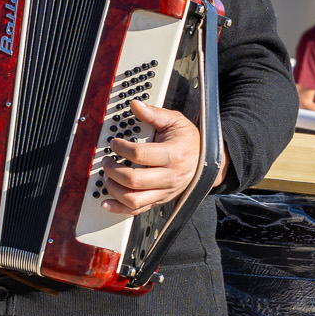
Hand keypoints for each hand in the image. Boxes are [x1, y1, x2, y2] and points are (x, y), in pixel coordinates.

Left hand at [102, 99, 202, 214]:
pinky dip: (119, 208)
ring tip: (107, 177)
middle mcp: (169, 177)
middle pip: (134, 180)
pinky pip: (137, 210)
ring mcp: (164, 192)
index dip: (121, 148)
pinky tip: (107, 201)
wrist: (207, 162)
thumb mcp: (175, 121)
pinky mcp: (159, 200)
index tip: (114, 143)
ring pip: (134, 199)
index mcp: (173, 155)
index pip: (140, 155)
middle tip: (107, 161)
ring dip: (114, 189)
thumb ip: (154, 114)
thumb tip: (135, 105)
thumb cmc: (189, 141)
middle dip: (113, 170)